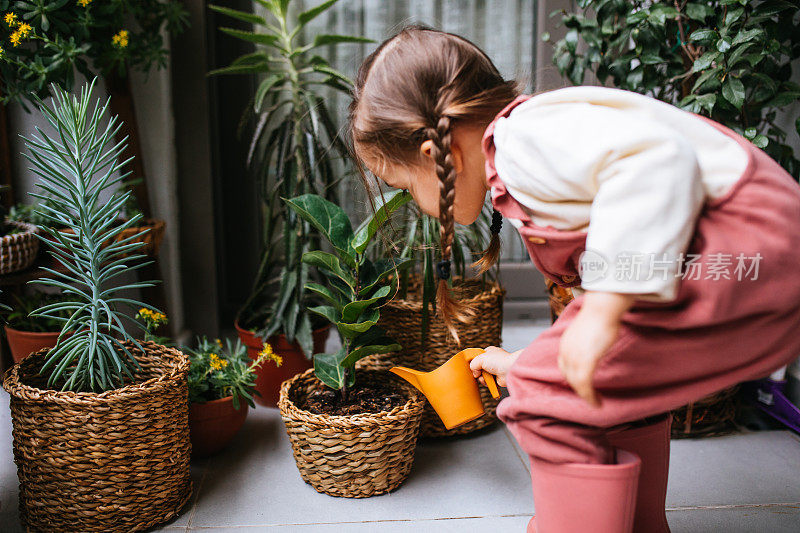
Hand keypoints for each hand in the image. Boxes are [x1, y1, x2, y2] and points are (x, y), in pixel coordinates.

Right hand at [469, 346, 520, 386]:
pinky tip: (490, 381)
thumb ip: (473, 364)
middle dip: (478, 372)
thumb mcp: (480, 358)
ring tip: (486, 377)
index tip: (472, 365)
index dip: (474, 362)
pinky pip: (488, 382)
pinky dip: (488, 383)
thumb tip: (475, 373)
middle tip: (479, 372)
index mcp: (488, 352)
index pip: (477, 356)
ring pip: (482, 376)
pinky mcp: (497, 379)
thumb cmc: (499, 361)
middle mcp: (491, 361)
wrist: (510, 370)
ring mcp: (494, 370)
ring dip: (482, 378)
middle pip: (479, 368)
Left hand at [557, 291, 633, 406]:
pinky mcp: (586, 361)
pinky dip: (590, 396)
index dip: (572, 377)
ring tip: (595, 403)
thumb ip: (587, 342)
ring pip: (576, 384)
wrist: (602, 308)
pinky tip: (597, 402)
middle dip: (579, 389)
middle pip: (569, 377)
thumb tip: (594, 346)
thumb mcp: (589, 332)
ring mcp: (574, 357)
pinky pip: (585, 385)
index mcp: (565, 344)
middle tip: (590, 397)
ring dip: (586, 396)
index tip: (581, 384)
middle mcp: (566, 351)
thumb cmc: (600, 315)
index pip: (564, 366)